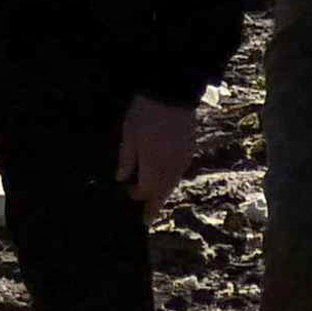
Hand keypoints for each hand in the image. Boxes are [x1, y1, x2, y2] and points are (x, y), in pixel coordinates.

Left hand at [115, 93, 204, 208]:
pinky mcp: (190, 149)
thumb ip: (127, 160)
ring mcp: (183, 158)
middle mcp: (172, 167)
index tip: (127, 192)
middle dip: (154, 205)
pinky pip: (180, 172)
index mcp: (154, 166)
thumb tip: (121, 179)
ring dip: (164, 193)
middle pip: (163, 193)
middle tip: (147, 218)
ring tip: (155, 199)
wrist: (172, 91)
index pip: (146, 190)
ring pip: (173, 183)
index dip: (136, 195)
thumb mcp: (129, 135)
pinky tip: (165, 178)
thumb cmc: (145, 113)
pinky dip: (171, 179)